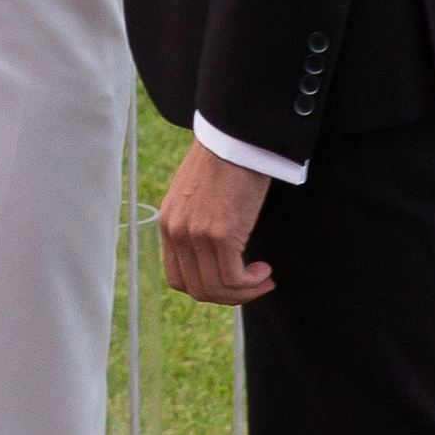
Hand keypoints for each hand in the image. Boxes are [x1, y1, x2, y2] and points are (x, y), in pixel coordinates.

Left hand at [158, 141, 275, 307]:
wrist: (235, 139)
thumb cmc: (223, 162)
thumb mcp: (196, 196)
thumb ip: (197, 223)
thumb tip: (215, 252)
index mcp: (168, 225)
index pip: (177, 278)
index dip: (206, 288)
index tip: (229, 283)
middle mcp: (177, 232)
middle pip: (198, 289)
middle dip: (228, 296)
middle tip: (253, 286)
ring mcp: (196, 235)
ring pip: (217, 288)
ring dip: (244, 292)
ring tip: (263, 279)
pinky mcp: (220, 234)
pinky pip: (234, 278)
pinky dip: (252, 283)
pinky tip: (265, 271)